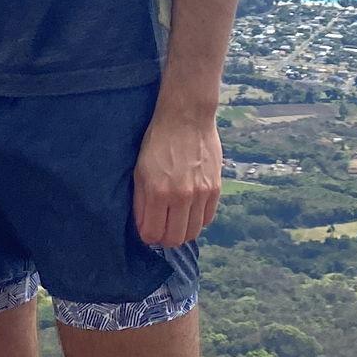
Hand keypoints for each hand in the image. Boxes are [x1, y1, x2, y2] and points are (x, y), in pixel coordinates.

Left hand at [133, 108, 221, 248]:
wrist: (186, 117)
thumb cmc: (158, 141)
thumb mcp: (140, 170)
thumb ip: (141, 201)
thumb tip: (144, 227)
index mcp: (158, 192)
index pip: (153, 234)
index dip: (148, 237)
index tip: (147, 230)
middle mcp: (181, 196)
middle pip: (175, 239)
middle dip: (165, 239)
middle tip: (161, 229)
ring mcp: (201, 194)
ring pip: (193, 233)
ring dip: (182, 232)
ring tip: (176, 222)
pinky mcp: (215, 188)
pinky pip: (207, 219)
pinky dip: (198, 220)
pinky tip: (190, 211)